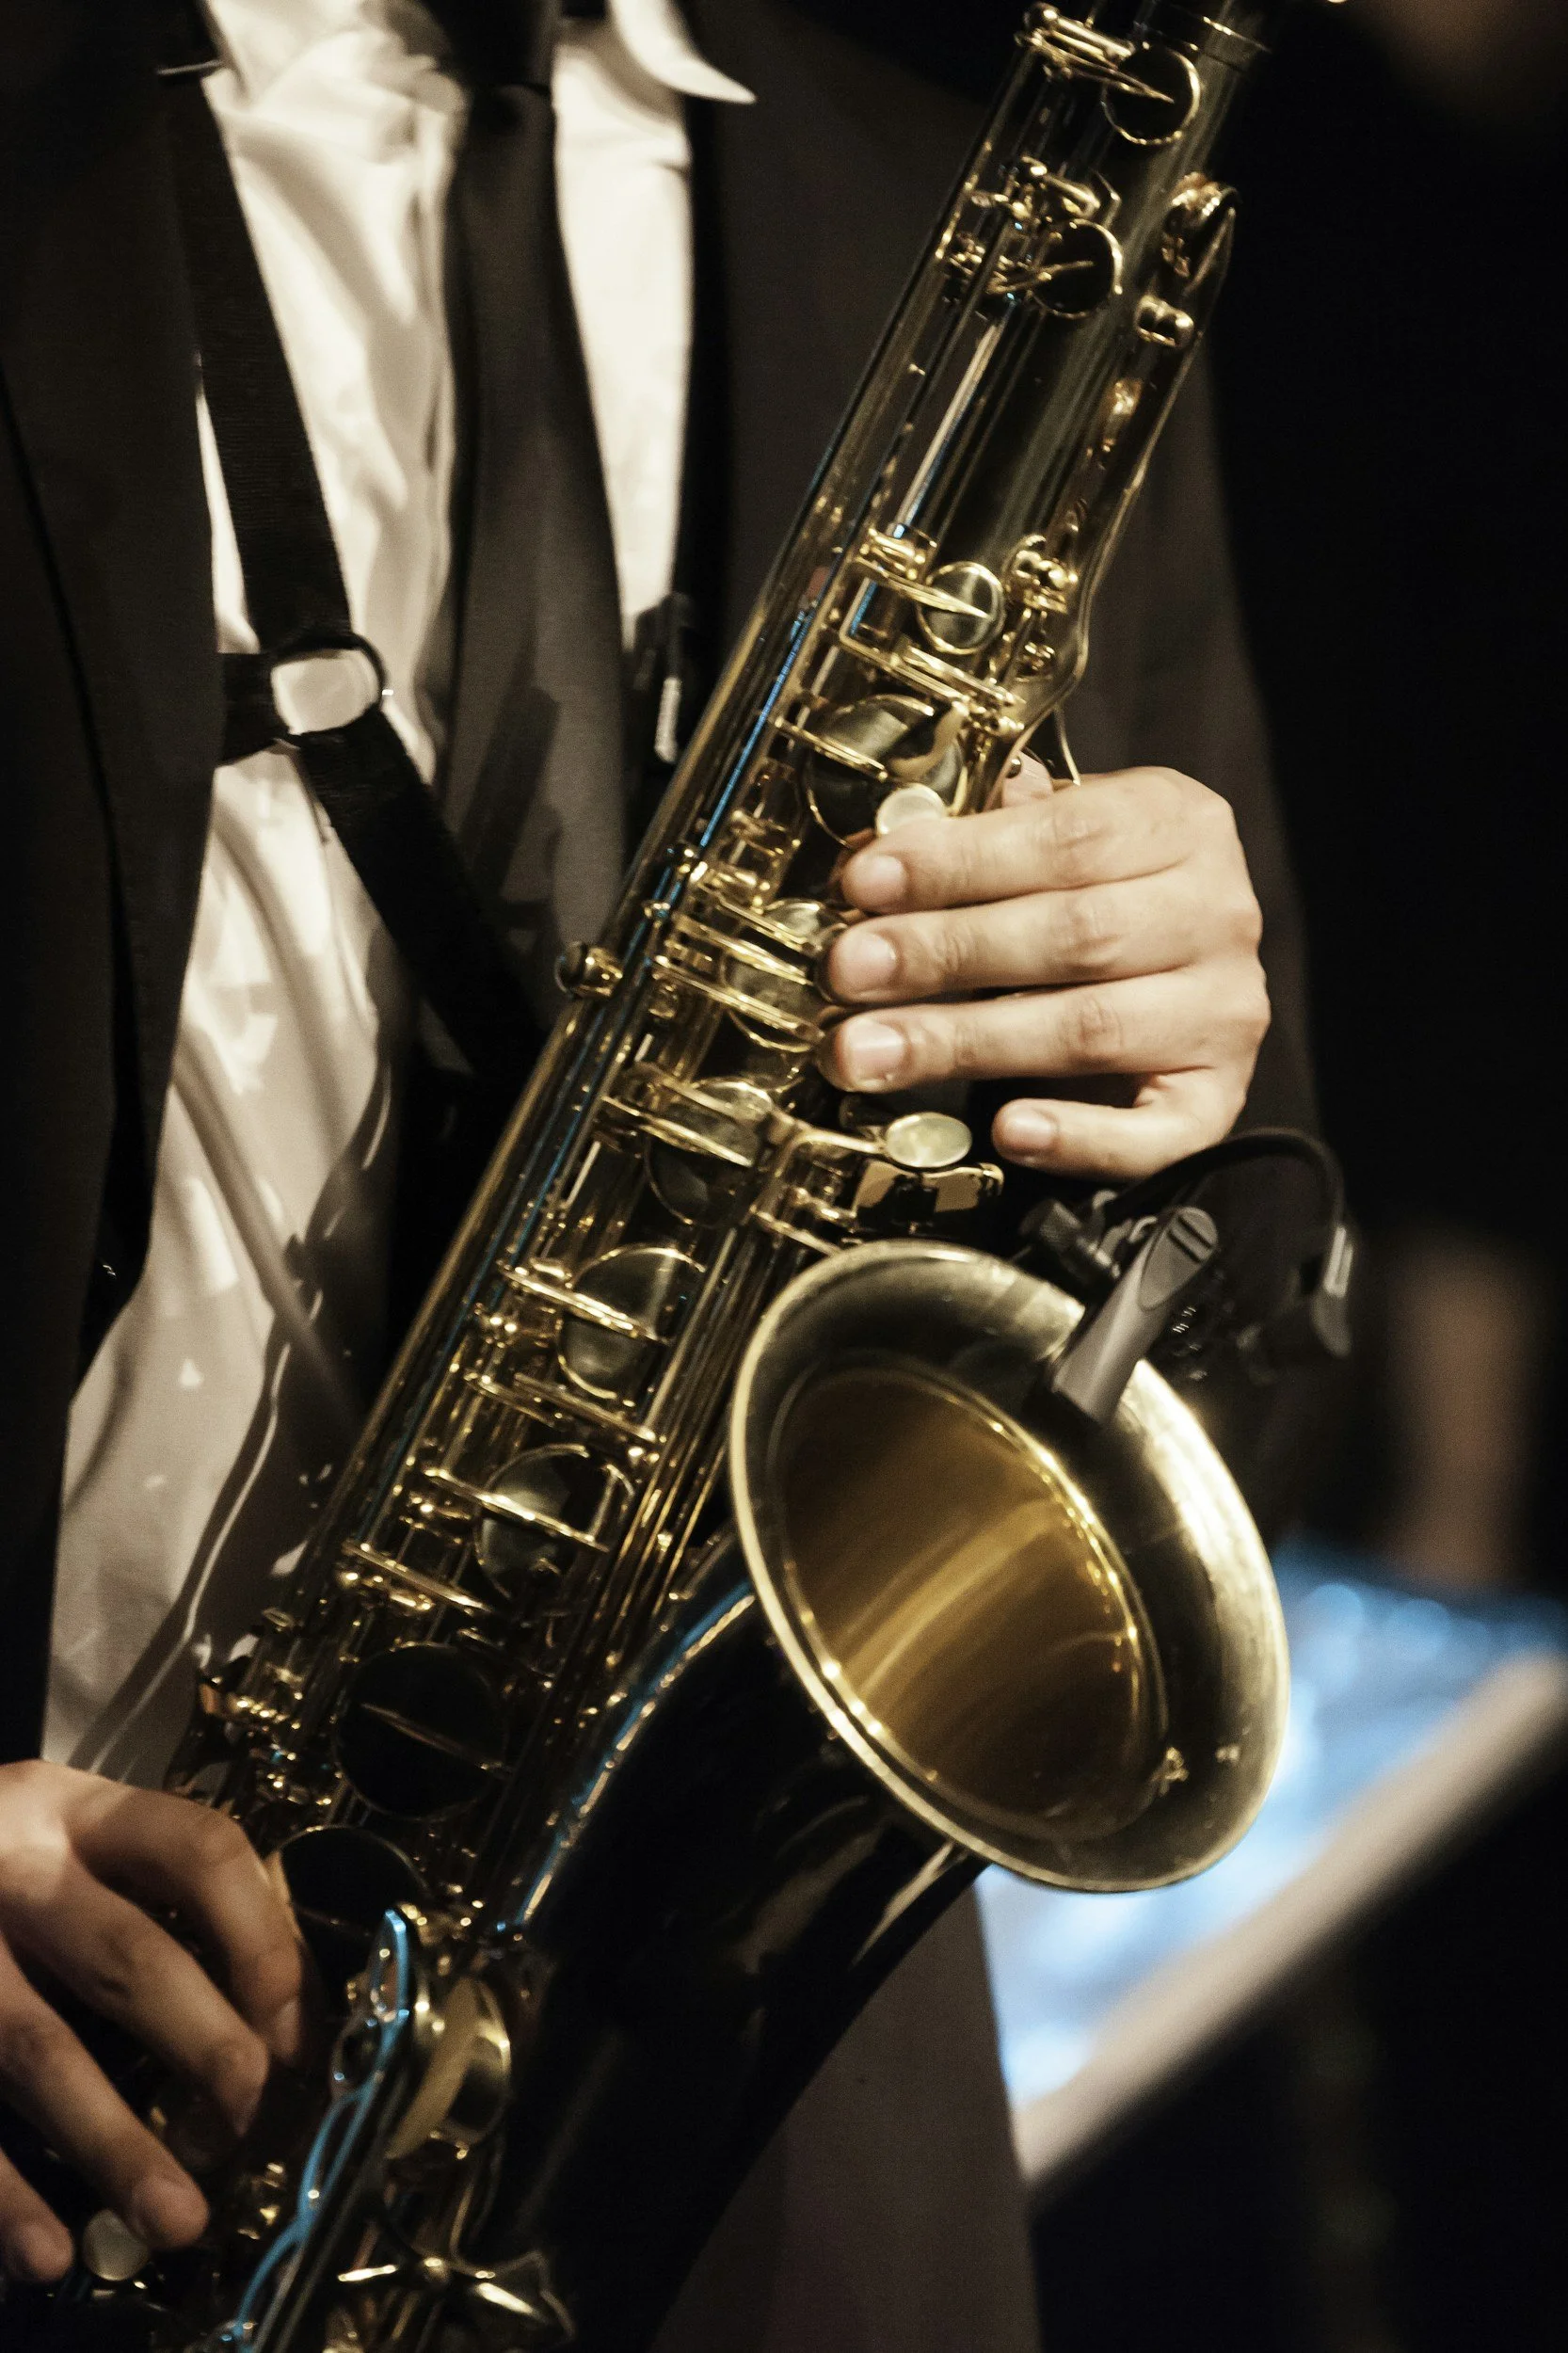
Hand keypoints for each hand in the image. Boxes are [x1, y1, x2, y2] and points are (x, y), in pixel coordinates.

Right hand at [0, 1762, 303, 2283]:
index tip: (294, 2028)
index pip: (201, 1850)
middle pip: (130, 1956)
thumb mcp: (73, 1841)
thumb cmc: (2, 1869)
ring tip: (178, 2220)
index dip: (262, 1939)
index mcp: (80, 1813)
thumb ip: (157, 1893)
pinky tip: (48, 2254)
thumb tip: (284, 2012)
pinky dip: (5, 2197)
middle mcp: (15, 1869)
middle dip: (206, 2048)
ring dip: (117, 2146)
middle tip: (248, 2125)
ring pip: (40, 2049)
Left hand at [823, 762, 1268, 1179]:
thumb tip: (898, 834)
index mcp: (1176, 825)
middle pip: (1075, 935)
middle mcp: (1217, 913)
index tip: (866, 883)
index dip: (959, 862)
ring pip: (1090, 1029)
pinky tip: (1008, 1130)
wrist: (1182, 971)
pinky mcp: (1217, 1098)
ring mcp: (1224, 1011)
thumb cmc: (1094, 894)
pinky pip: (1154, 1132)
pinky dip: (1079, 1137)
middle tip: (849, 972)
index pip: (1067, 838)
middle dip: (945, 953)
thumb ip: (996, 830)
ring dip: (967, 1042)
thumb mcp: (1059, 838)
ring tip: (870, 1052)